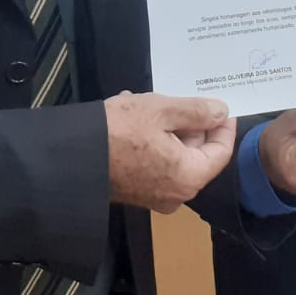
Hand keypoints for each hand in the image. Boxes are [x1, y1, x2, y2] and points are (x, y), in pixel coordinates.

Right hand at [106, 92, 236, 212]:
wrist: (71, 156)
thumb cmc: (119, 131)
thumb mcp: (161, 110)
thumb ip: (197, 111)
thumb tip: (221, 112)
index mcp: (189, 177)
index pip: (221, 152)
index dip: (224, 126)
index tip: (222, 105)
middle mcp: (176, 194)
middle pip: (198, 154)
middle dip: (191, 124)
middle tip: (181, 97)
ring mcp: (155, 196)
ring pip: (175, 156)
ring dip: (168, 128)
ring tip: (151, 102)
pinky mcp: (137, 192)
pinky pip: (157, 163)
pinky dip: (153, 141)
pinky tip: (136, 117)